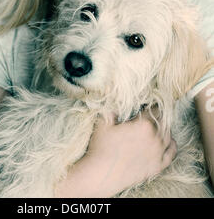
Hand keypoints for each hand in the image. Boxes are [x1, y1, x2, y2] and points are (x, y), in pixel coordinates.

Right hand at [55, 108, 176, 197]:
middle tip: (151, 113)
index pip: (155, 109)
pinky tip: (168, 140)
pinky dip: (171, 144)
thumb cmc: (101, 147)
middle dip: (158, 115)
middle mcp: (155, 137)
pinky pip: (172, 152)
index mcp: (144, 124)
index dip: (152, 104)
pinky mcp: (158, 166)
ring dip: (164, 128)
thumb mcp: (104, 122)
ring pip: (168, 135)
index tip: (148, 103)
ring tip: (157, 125)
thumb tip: (115, 97)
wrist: (101, 174)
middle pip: (163, 121)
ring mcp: (158, 153)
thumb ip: (112, 108)